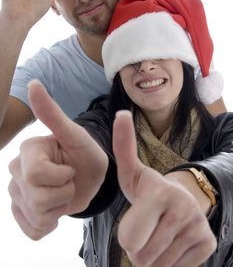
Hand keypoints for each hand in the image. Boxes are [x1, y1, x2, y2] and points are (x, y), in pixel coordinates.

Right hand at [8, 80, 107, 239]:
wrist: (90, 176)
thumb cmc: (85, 153)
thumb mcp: (74, 134)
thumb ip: (52, 113)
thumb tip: (33, 83)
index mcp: (27, 150)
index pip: (35, 175)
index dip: (61, 177)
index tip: (71, 169)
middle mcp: (17, 170)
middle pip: (35, 198)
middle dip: (63, 194)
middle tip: (70, 182)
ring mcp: (17, 193)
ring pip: (36, 216)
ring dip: (60, 208)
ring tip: (65, 193)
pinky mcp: (22, 213)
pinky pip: (33, 230)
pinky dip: (51, 224)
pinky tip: (57, 209)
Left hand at [112, 111, 216, 266]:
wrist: (180, 201)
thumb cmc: (149, 190)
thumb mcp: (132, 171)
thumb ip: (122, 146)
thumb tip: (120, 114)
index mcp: (160, 192)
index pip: (128, 239)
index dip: (126, 234)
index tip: (136, 219)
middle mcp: (183, 209)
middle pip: (141, 255)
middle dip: (138, 247)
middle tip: (147, 228)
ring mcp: (198, 227)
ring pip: (157, 265)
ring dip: (152, 256)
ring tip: (159, 234)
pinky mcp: (208, 244)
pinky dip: (169, 261)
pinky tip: (172, 242)